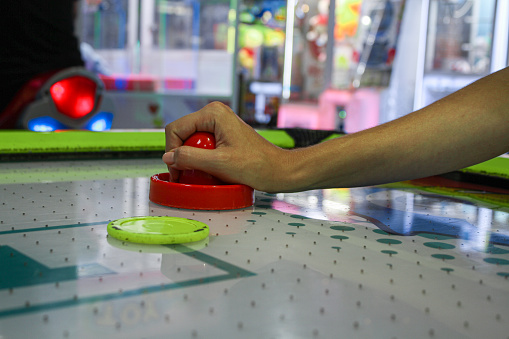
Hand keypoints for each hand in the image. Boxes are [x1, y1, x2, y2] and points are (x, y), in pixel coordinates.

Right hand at [163, 102, 288, 191]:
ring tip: (199, 173)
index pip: (176, 128)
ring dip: (191, 158)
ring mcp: (219, 123)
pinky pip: (202, 145)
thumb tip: (167, 157)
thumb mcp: (219, 163)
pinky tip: (209, 170)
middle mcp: (214, 113)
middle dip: (180, 155)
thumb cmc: (257, 166)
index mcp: (213, 113)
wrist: (278, 170)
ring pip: (190, 140)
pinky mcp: (223, 134)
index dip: (171, 151)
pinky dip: (201, 158)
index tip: (177, 172)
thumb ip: (190, 158)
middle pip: (182, 133)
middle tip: (186, 175)